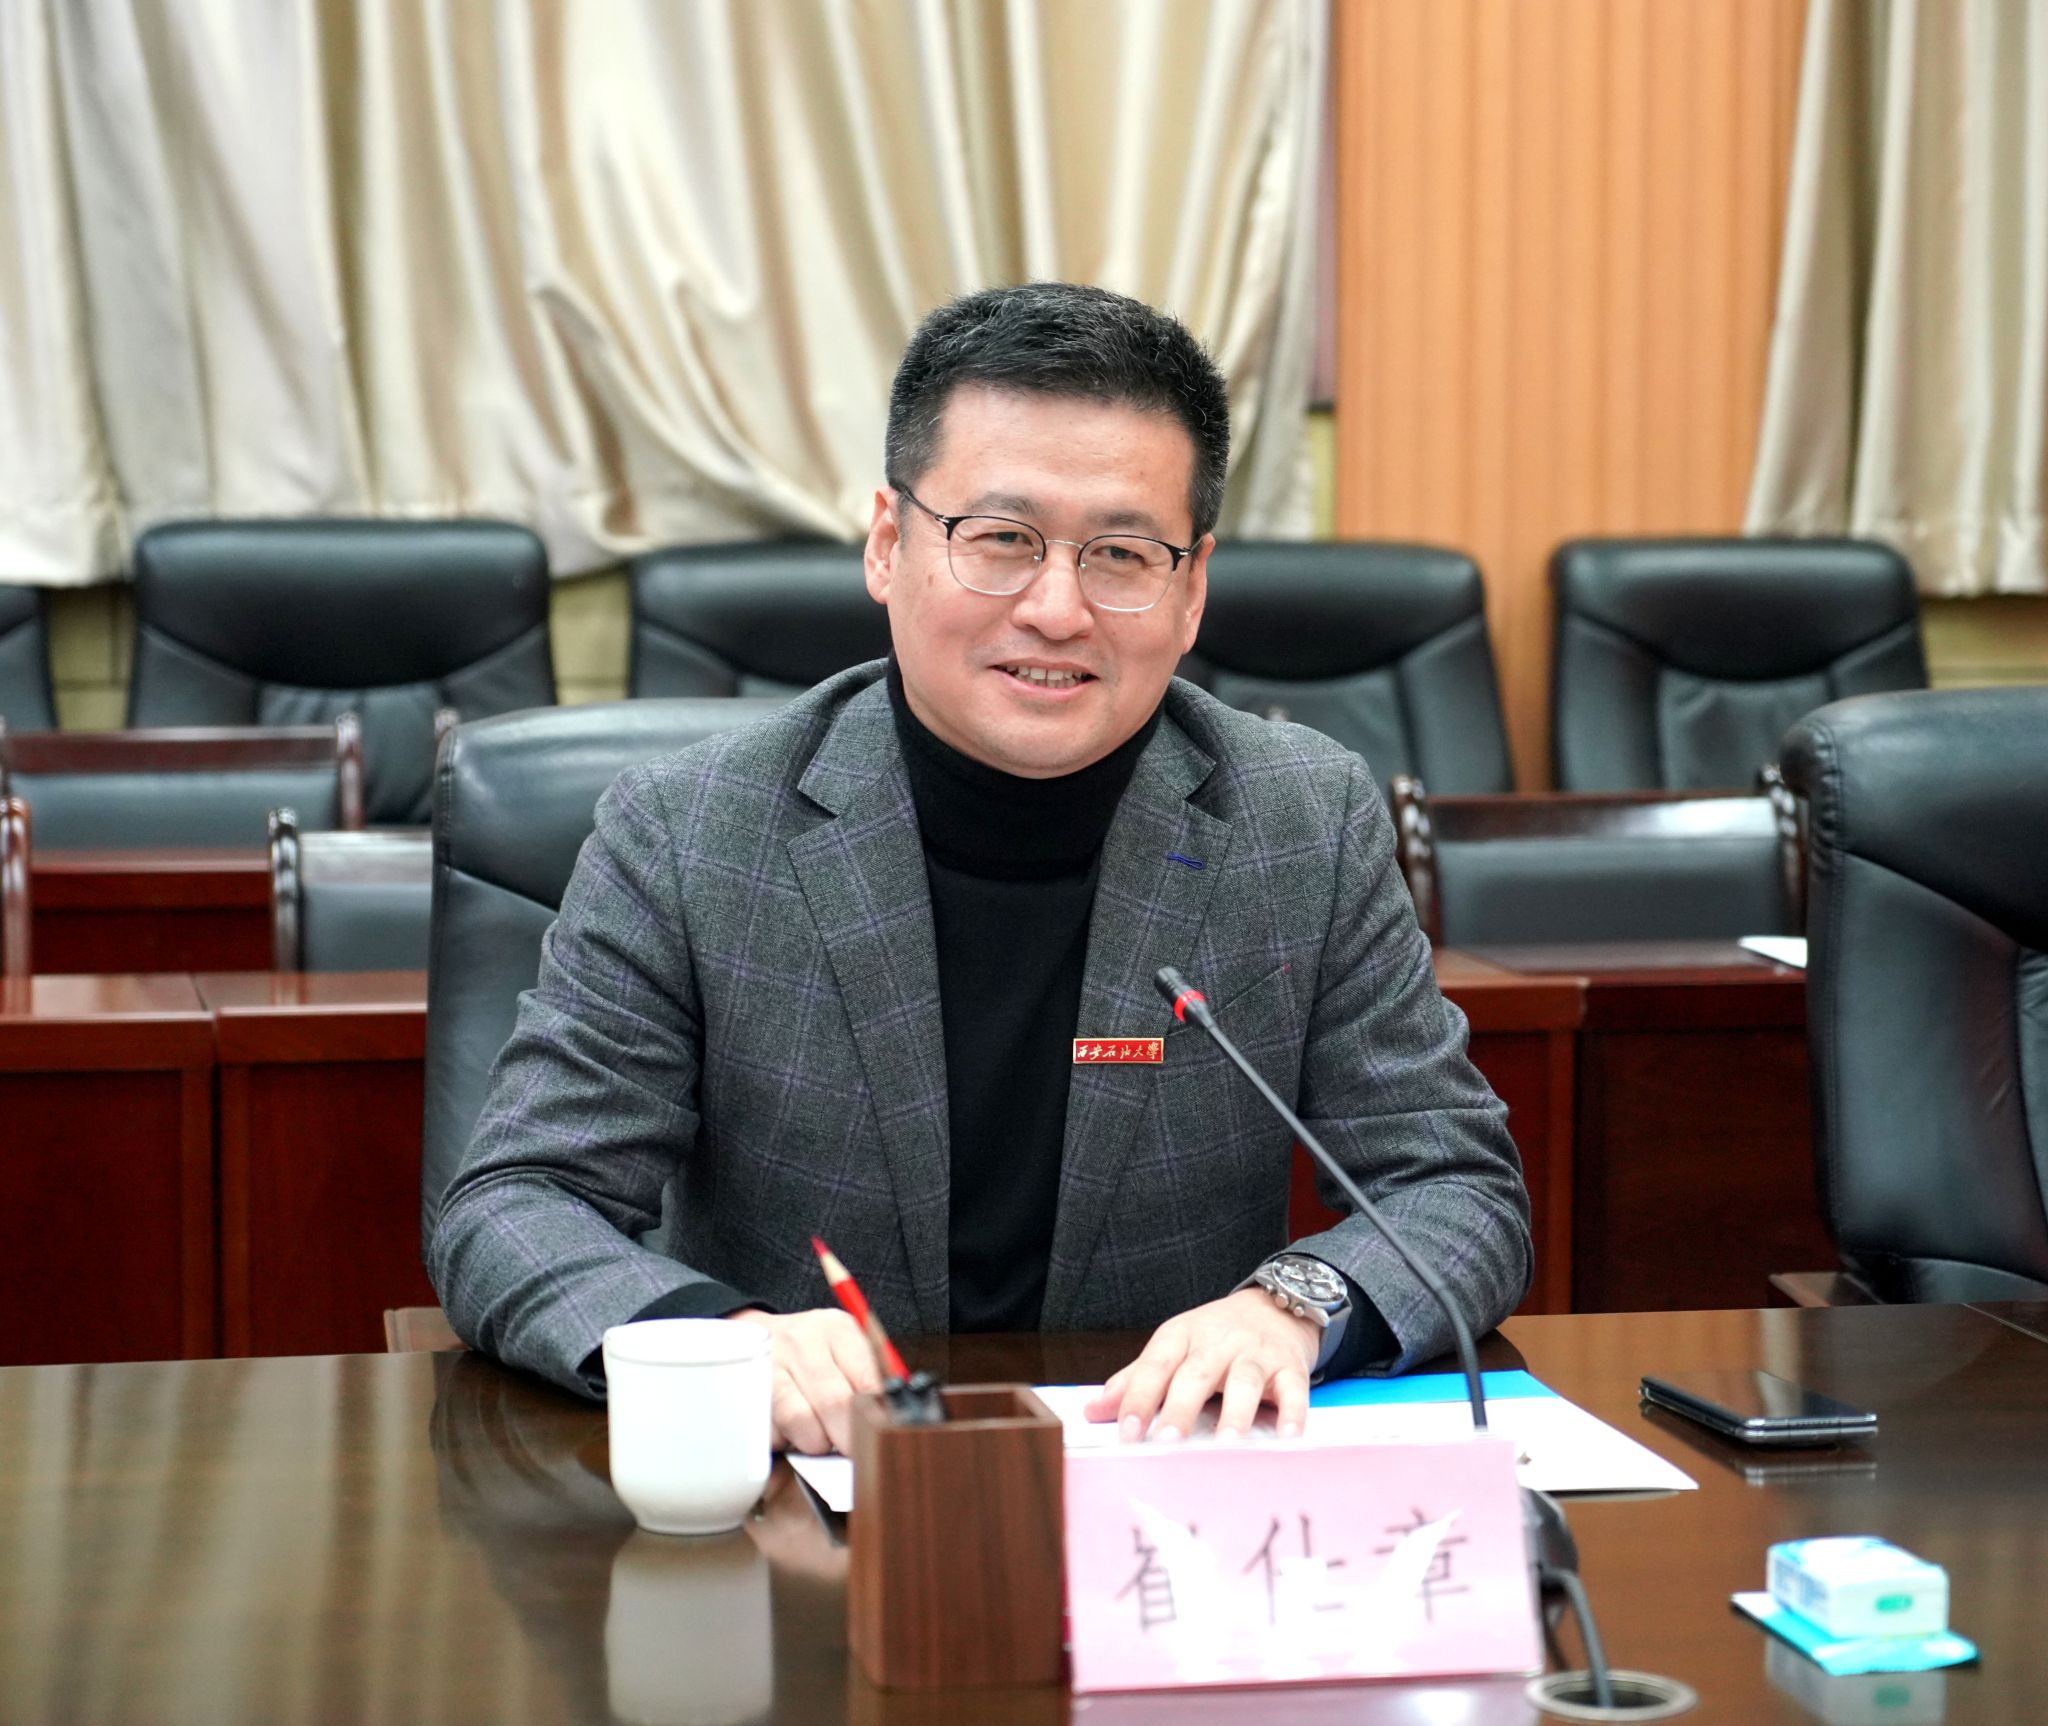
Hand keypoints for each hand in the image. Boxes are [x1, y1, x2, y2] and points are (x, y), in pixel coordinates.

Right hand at [728, 1307, 880, 1454]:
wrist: (760, 1336)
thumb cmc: (812, 1353)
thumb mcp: (845, 1350)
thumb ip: (867, 1381)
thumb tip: (886, 1422)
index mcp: (837, 1330)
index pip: (868, 1382)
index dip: (875, 1419)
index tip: (878, 1439)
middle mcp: (803, 1342)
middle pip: (836, 1403)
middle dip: (847, 1439)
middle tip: (850, 1452)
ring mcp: (771, 1365)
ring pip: (800, 1420)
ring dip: (814, 1442)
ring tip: (818, 1439)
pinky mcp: (747, 1391)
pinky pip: (771, 1431)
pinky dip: (784, 1442)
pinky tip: (789, 1431)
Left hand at [1083, 1288, 1319, 1442]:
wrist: (1274, 1305)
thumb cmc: (1214, 1338)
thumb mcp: (1174, 1347)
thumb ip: (1136, 1380)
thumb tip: (1092, 1410)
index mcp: (1181, 1336)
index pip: (1154, 1366)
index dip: (1138, 1398)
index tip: (1126, 1433)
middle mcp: (1217, 1342)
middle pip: (1195, 1374)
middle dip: (1180, 1408)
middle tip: (1167, 1443)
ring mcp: (1255, 1353)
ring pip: (1244, 1380)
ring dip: (1235, 1412)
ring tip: (1226, 1443)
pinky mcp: (1289, 1367)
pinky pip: (1293, 1389)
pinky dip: (1294, 1412)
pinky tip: (1288, 1436)